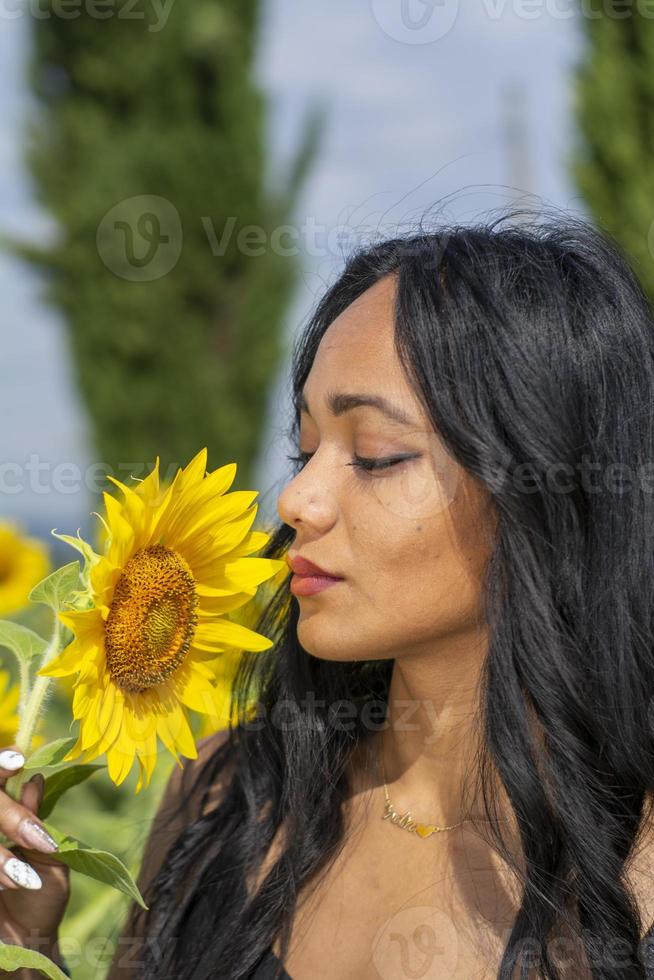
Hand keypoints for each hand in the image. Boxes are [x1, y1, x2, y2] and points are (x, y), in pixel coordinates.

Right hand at [0, 746, 69, 956]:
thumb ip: (34, 822)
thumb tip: (32, 780)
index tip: (18, 760)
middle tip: (37, 838)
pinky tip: (13, 886)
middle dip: (11, 818)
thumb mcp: (47, 857)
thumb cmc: (41, 898)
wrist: (29, 946)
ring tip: (25, 880)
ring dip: (2, 861)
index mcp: (3, 819)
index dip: (1, 765)